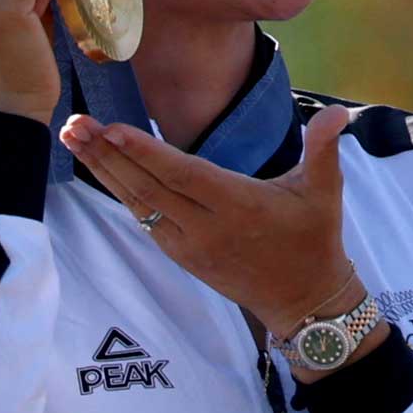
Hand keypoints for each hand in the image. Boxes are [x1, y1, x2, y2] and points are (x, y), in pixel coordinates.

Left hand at [57, 105, 360, 336]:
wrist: (306, 299)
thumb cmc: (315, 239)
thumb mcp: (325, 191)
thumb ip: (324, 147)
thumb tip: (338, 113)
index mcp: (240, 206)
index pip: (182, 175)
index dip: (144, 153)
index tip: (111, 128)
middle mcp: (208, 228)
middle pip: (147, 188)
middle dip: (107, 156)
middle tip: (73, 126)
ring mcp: (191, 246)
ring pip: (139, 206)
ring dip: (104, 173)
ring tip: (74, 141)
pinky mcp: (183, 257)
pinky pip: (146, 222)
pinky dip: (122, 195)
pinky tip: (102, 171)